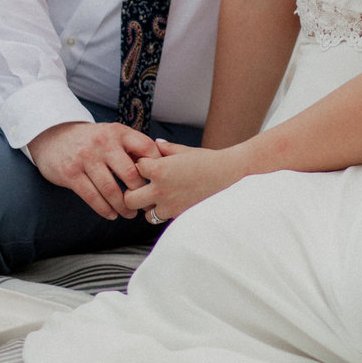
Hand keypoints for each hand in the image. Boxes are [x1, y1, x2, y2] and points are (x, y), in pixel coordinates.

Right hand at [27, 121, 160, 219]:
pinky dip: (105, 209)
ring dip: (123, 206)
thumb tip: (158, 168)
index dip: (156, 167)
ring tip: (130, 214)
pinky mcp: (70, 173)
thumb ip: (131, 148)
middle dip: (140, 193)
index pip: (146, 148)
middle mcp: (102, 142)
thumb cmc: (91, 140)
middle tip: (146, 205)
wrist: (53, 137)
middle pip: (129, 173)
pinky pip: (92, 196)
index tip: (160, 183)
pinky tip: (112, 215)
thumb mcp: (111, 135)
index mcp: (118, 132)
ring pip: (111, 189)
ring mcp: (85, 157)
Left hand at [125, 138, 243, 221]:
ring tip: (159, 196)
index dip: (140, 165)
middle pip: (129, 199)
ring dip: (149, 206)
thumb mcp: (185, 151)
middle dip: (133, 192)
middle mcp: (161, 190)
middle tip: (142, 186)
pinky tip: (173, 202)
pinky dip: (164, 212)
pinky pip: (163, 218)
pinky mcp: (181, 217)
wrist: (232, 176)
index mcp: (160, 169)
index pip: (134, 169)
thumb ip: (166, 149)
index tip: (147, 164)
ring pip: (146, 214)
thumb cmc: (209, 160)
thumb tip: (155, 144)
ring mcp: (170, 206)